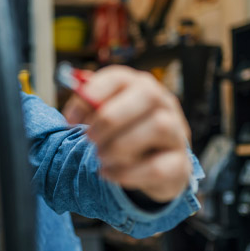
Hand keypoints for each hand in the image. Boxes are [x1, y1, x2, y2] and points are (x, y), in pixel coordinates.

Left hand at [63, 65, 191, 202]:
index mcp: (139, 87)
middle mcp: (163, 104)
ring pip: (158, 127)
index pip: (119, 77)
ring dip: (120, 145)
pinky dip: (126, 173)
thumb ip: (88, 110)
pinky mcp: (179, 164)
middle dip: (110, 119)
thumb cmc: (124, 135)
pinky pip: (158, 167)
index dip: (91, 95)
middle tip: (89, 138)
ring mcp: (176, 133)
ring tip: (101, 156)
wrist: (155, 166)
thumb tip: (70, 116)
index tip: (70, 119)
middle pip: (147, 94)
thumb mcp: (105, 118)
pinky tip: (109, 173)